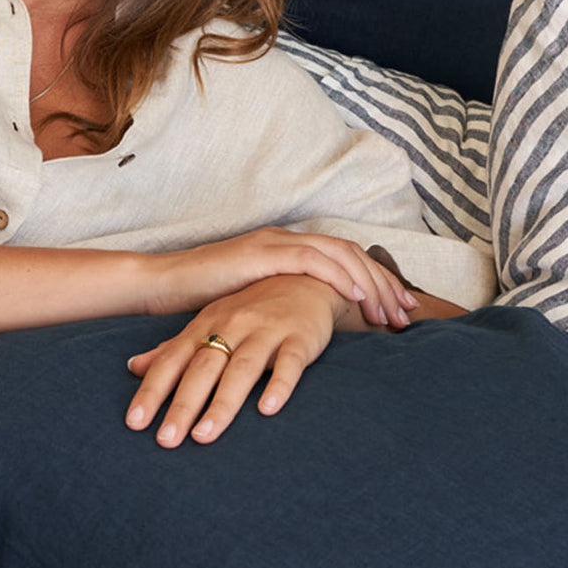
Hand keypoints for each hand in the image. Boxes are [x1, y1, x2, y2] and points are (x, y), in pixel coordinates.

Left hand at [126, 275, 346, 446]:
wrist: (304, 278)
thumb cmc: (250, 309)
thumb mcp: (208, 323)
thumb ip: (173, 349)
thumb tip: (132, 367)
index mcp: (205, 325)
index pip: (171, 361)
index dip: (151, 391)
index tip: (134, 423)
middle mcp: (231, 326)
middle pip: (202, 369)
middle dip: (182, 405)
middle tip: (165, 440)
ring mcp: (266, 331)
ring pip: (241, 369)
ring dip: (222, 403)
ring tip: (204, 436)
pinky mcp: (299, 338)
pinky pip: (289, 363)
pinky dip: (279, 385)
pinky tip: (267, 410)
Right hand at [150, 228, 416, 330]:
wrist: (161, 284)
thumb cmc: (200, 300)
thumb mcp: (250, 304)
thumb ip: (278, 306)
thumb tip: (306, 327)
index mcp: (283, 249)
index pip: (342, 258)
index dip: (374, 282)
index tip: (398, 309)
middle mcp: (284, 240)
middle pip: (350, 253)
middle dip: (383, 283)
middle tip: (406, 313)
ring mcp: (272, 244)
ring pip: (338, 254)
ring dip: (368, 282)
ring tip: (387, 311)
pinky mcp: (260, 254)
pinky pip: (311, 260)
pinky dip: (338, 276)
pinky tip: (355, 296)